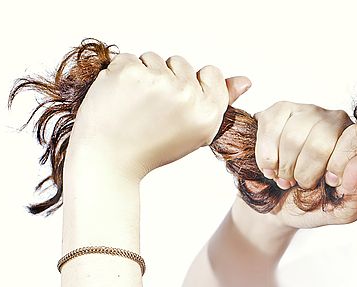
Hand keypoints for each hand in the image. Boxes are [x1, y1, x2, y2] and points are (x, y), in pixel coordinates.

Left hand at [68, 51, 251, 181]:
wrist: (110, 160)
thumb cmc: (153, 146)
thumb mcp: (195, 130)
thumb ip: (220, 101)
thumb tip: (246, 81)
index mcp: (209, 113)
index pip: (212, 73)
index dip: (193, 85)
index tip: (177, 106)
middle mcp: (188, 96)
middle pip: (181, 63)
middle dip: (166, 79)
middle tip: (153, 111)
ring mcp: (158, 82)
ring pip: (154, 58)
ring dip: (143, 76)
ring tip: (135, 106)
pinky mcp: (130, 72)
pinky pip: (129, 57)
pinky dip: (121, 75)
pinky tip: (120, 99)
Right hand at [253, 101, 356, 227]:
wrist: (280, 206)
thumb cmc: (315, 206)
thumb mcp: (342, 211)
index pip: (356, 137)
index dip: (339, 164)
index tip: (330, 182)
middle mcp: (335, 120)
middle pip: (320, 142)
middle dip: (306, 173)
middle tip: (303, 184)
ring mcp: (307, 111)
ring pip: (293, 138)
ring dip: (285, 169)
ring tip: (287, 178)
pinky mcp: (279, 111)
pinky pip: (271, 131)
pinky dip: (267, 159)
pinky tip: (272, 168)